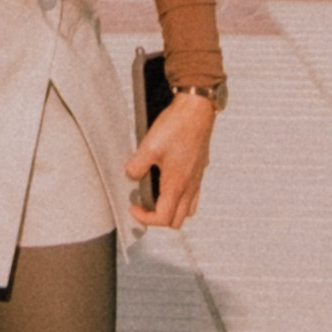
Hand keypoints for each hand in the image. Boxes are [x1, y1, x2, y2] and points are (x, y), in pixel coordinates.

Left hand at [125, 91, 213, 235]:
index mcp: (177, 185)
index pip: (163, 218)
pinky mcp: (199, 170)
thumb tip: (131, 176)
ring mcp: (197, 179)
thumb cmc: (178, 127)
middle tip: (143, 206)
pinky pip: (193, 195)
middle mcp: (190, 186)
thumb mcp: (148, 146)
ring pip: (188, 209)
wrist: (197, 110)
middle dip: (158, 219)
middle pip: (177, 220)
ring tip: (156, 198)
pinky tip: (169, 183)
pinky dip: (181, 198)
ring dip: (171, 210)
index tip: (134, 208)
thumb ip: (136, 166)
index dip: (145, 218)